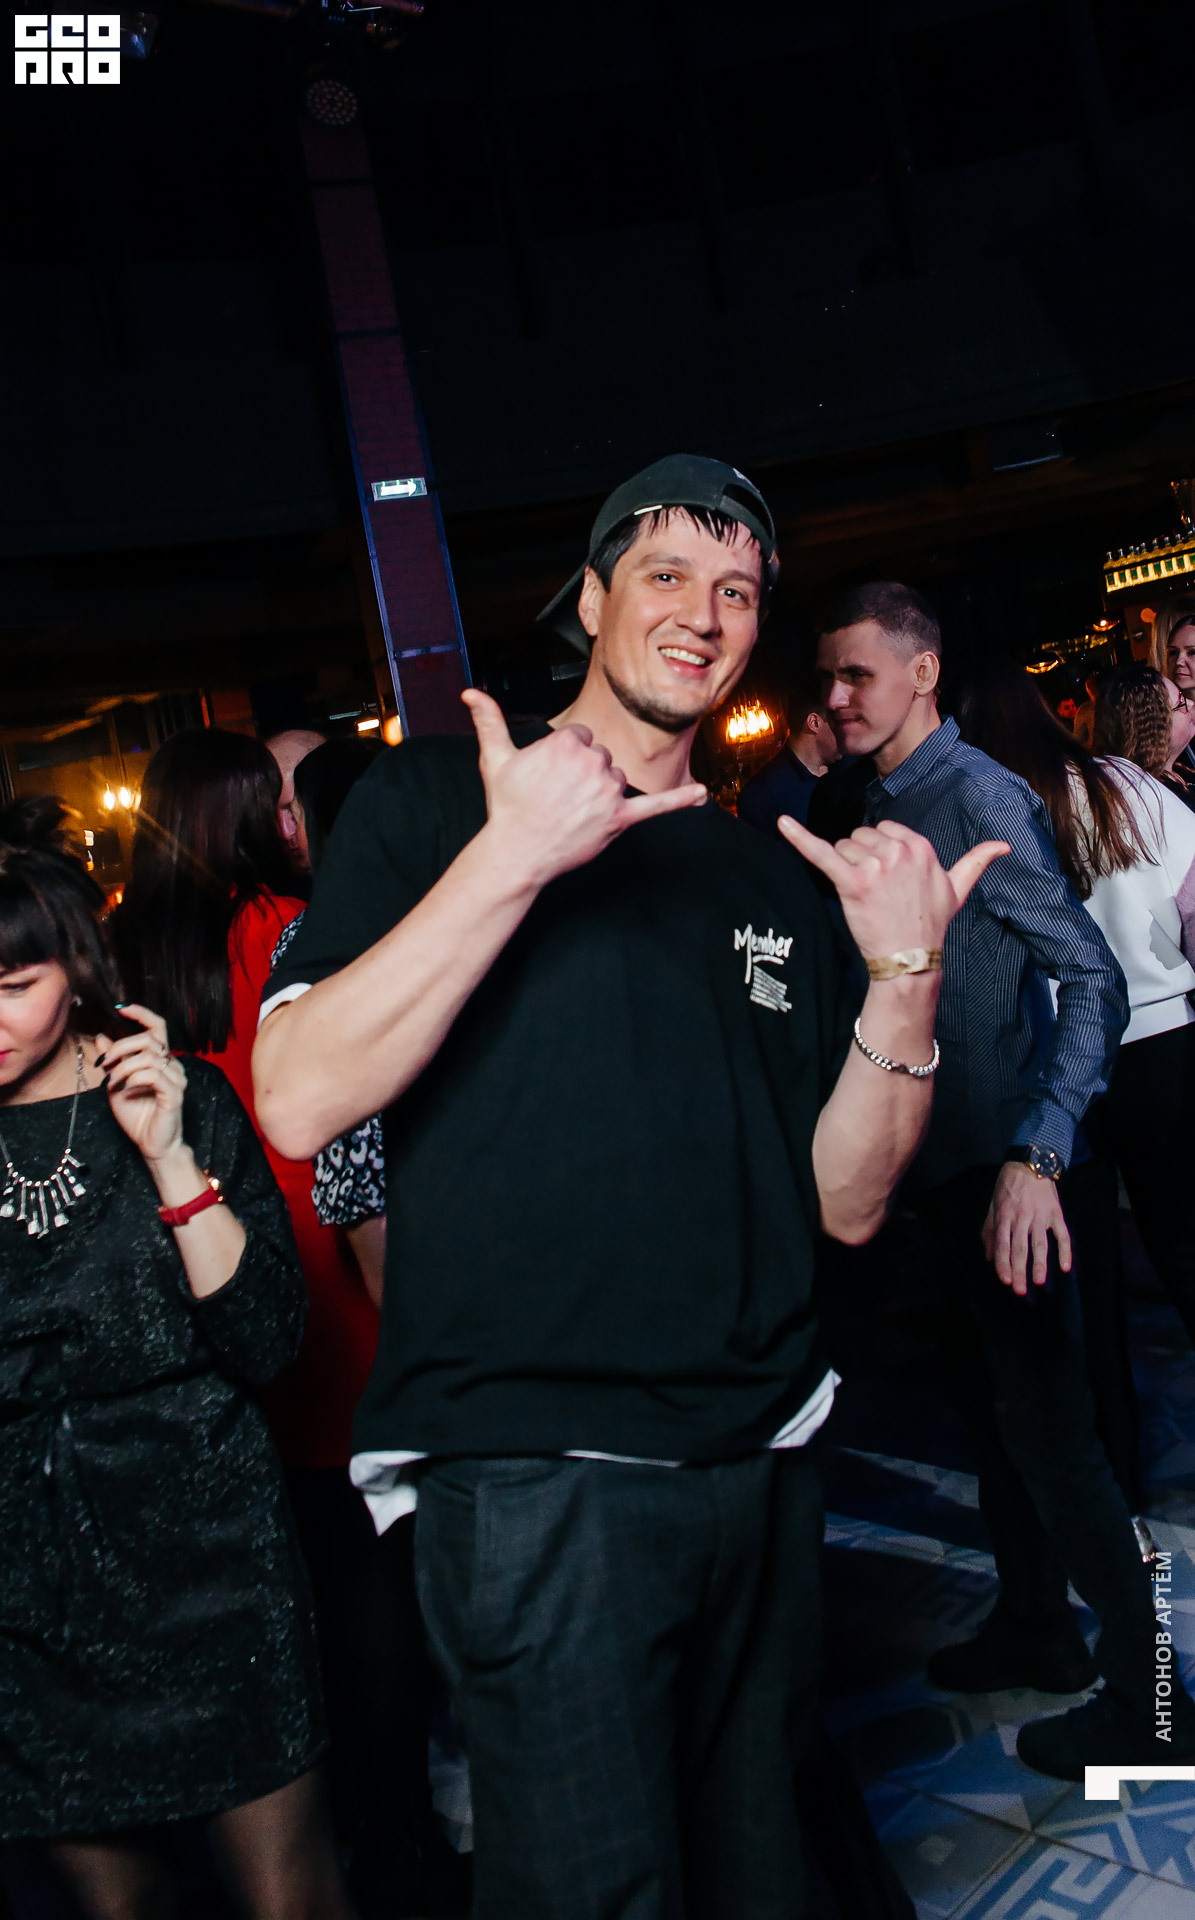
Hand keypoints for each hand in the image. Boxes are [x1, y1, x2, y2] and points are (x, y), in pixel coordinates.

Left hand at [97, 1005, 187, 1164]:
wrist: (151, 1143)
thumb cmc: (137, 1115)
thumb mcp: (116, 1084)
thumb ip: (112, 1061)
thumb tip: (101, 1036)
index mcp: (160, 1060)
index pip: (158, 1027)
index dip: (141, 1013)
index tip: (120, 1008)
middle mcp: (172, 1065)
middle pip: (149, 1039)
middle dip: (121, 1047)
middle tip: (104, 1062)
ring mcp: (176, 1079)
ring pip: (148, 1057)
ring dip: (123, 1068)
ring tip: (112, 1083)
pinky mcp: (175, 1094)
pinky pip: (153, 1075)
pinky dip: (133, 1078)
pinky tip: (123, 1088)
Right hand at [463, 689, 706, 887]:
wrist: (516, 851)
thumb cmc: (507, 806)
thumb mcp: (496, 758)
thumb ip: (489, 720)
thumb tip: (470, 692)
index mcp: (568, 742)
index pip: (582, 737)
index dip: (565, 757)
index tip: (549, 776)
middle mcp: (592, 762)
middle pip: (601, 757)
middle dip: (583, 775)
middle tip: (557, 797)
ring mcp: (608, 791)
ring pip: (617, 779)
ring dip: (600, 793)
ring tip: (573, 811)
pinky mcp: (620, 819)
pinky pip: (656, 806)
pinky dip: (680, 801)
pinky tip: (701, 796)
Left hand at [777, 817, 1008, 960]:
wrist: (911, 960)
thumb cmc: (930, 924)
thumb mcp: (958, 890)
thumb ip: (977, 862)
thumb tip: (1004, 846)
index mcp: (920, 845)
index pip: (884, 831)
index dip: (880, 855)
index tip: (889, 881)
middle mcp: (899, 850)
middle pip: (860, 837)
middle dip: (861, 861)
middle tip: (876, 894)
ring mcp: (875, 865)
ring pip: (842, 848)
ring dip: (845, 869)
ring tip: (864, 898)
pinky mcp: (851, 882)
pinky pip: (820, 852)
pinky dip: (798, 837)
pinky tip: (781, 823)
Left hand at [981, 1163, 1072, 1295]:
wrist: (1030, 1163)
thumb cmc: (1008, 1186)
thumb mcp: (993, 1205)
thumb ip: (989, 1230)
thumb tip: (988, 1256)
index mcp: (1004, 1216)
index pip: (1002, 1245)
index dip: (1003, 1263)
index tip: (1005, 1280)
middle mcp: (1021, 1217)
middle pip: (1020, 1248)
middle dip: (1019, 1271)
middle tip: (1019, 1290)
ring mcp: (1040, 1216)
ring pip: (1040, 1244)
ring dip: (1040, 1264)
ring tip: (1040, 1282)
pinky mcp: (1056, 1213)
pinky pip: (1062, 1234)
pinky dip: (1065, 1251)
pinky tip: (1066, 1267)